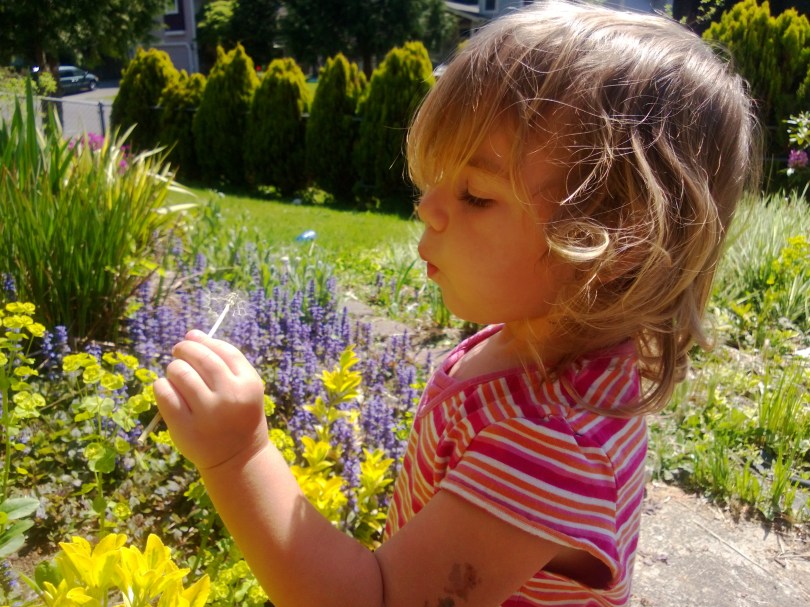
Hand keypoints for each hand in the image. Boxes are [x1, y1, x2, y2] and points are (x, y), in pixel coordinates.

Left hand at [153, 330, 267, 470]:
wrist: (239, 458)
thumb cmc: (239, 415)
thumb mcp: (244, 387)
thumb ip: (224, 361)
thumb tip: (192, 334)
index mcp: (249, 384)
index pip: (222, 350)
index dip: (204, 340)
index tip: (192, 338)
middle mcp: (230, 396)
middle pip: (200, 358)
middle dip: (184, 350)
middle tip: (179, 352)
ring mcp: (207, 413)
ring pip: (180, 373)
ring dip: (174, 368)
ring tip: (176, 374)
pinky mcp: (186, 427)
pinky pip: (165, 394)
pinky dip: (162, 386)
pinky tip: (168, 390)